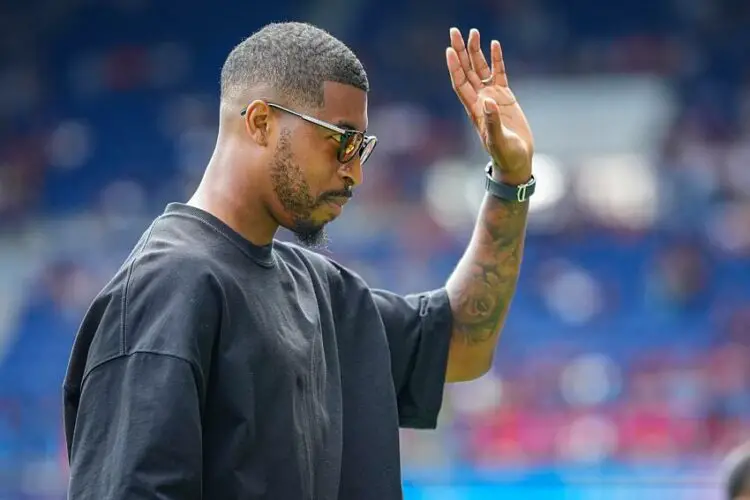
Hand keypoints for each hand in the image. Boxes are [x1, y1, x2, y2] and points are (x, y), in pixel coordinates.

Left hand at [446, 28, 533, 184]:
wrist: (516, 160)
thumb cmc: (504, 155)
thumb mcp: (498, 140)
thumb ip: (493, 122)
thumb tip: (489, 102)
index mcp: (474, 109)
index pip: (460, 83)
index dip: (454, 67)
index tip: (449, 49)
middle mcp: (479, 100)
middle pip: (467, 70)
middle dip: (460, 51)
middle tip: (454, 31)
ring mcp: (492, 97)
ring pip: (480, 69)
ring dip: (476, 51)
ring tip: (474, 32)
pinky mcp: (505, 96)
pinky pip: (499, 73)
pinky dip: (496, 59)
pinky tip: (494, 44)